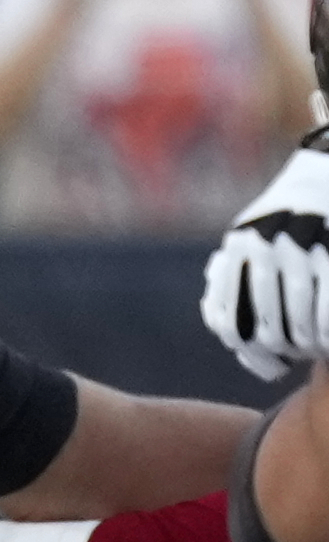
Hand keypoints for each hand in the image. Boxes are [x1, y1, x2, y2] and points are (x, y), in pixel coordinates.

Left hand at [205, 142, 328, 378]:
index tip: (275, 366)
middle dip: (285, 351)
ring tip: (318, 349)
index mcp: (237, 251)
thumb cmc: (285, 220)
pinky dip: (326, 327)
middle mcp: (262, 247)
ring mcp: (298, 244)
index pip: (232, 324)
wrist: (323, 175)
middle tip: (303, 358)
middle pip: (264, 327)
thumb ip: (231, 281)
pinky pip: (326, 300)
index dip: (253, 355)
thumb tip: (223, 328)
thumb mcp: (248, 240)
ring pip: (297, 317)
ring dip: (309, 343)